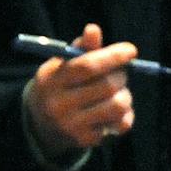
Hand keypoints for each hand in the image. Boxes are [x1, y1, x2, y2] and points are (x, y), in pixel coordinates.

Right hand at [22, 23, 135, 156]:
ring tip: (118, 92)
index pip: (87, 66)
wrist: (39, 125)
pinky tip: (115, 111)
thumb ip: (80, 48)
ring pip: (117, 106)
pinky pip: (119, 125)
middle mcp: (59, 105)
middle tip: (121, 73)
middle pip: (107, 86)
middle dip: (121, 75)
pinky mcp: (85, 141)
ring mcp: (72, 125)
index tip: (131, 50)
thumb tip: (93, 29)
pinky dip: (125, 115)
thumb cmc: (57, 86)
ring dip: (126, 95)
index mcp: (52, 80)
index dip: (112, 56)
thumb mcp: (61, 65)